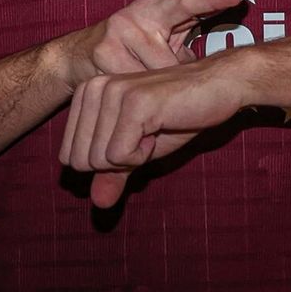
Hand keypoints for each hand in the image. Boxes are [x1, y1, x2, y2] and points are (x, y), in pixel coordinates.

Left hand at [58, 59, 247, 207]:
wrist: (220, 87)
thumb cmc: (181, 115)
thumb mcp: (141, 150)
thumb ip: (115, 172)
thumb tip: (97, 204)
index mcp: (87, 94)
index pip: (70, 156)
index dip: (108, 161)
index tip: (136, 136)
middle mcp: (92, 88)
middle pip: (81, 161)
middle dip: (118, 161)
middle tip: (147, 134)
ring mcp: (111, 93)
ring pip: (99, 160)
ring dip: (134, 156)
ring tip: (155, 128)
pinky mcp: (133, 103)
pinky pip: (119, 156)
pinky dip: (144, 154)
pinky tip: (161, 127)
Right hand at [61, 0, 248, 86]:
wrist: (77, 54)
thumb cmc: (132, 46)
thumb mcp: (162, 37)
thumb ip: (188, 40)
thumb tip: (226, 61)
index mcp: (160, 6)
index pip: (192, 1)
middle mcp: (141, 11)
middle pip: (172, 60)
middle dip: (170, 80)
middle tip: (160, 80)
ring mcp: (120, 29)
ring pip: (154, 75)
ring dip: (152, 86)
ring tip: (140, 79)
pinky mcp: (104, 51)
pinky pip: (134, 84)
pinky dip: (136, 93)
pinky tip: (126, 87)